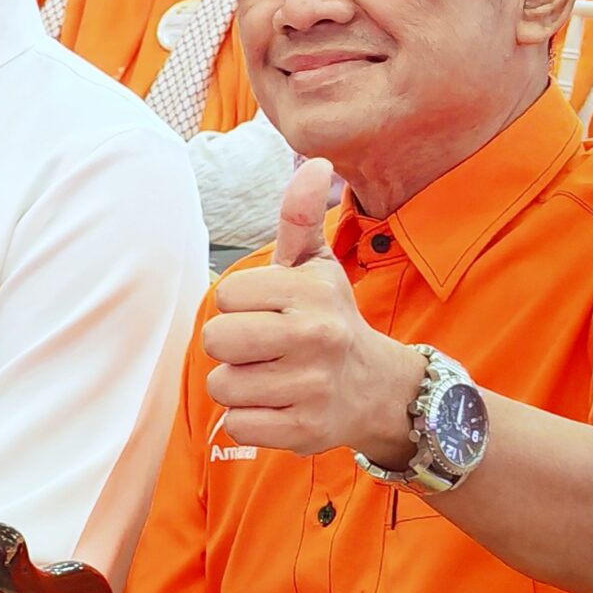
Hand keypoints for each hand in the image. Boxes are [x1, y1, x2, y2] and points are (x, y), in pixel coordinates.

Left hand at [201, 158, 424, 462]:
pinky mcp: (304, 431)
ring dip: (239, 384)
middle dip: (230, 346)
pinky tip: (278, 405)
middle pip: (215, 340)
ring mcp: (310, 387)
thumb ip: (299, 217)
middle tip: (262, 347)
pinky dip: (249, 418)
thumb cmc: (331, 319)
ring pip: (222, 385)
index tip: (269, 311)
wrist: (378, 389)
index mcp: (310, 292)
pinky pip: (236, 424)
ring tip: (274, 376)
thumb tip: (315, 162)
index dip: (239, 305)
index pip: (226, 295)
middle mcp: (314, 338)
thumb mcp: (317, 266)